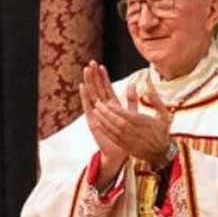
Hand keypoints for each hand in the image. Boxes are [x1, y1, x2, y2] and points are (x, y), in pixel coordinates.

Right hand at [80, 61, 127, 184]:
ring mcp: (96, 115)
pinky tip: (83, 87)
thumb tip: (135, 85)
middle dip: (94, 76)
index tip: (101, 66)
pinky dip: (85, 97)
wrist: (120, 153)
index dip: (103, 77)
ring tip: (86, 71)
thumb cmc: (128, 136)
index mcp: (112, 107)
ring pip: (92, 95)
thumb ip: (133, 101)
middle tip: (91, 63)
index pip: (106, 89)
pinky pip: (88, 107)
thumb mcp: (134, 115)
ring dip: (89, 83)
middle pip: (97, 89)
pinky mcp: (93, 121)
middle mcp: (103, 109)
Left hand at [87, 75, 172, 173]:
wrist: (161, 153)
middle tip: (97, 104)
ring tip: (95, 111)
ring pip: (114, 129)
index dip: (116, 109)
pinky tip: (98, 123)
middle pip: (118, 122)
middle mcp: (136, 132)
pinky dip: (105, 131)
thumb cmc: (162, 132)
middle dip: (106, 113)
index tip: (107, 101)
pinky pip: (113, 138)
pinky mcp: (126, 147)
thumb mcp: (164, 115)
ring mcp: (130, 140)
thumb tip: (148, 88)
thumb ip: (156, 101)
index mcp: (145, 123)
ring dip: (103, 120)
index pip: (128, 115)